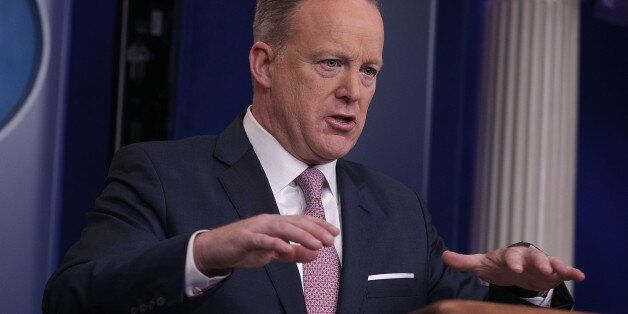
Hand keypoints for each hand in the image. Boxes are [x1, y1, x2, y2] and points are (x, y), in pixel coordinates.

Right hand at [193, 214, 338, 275]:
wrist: (214, 249)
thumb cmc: (244, 248)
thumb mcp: (273, 253)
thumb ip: (293, 253)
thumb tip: (315, 254)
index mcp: (276, 223)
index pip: (302, 221)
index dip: (319, 225)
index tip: (334, 232)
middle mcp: (269, 221)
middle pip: (296, 222)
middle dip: (315, 230)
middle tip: (330, 240)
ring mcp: (257, 228)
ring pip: (283, 228)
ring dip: (302, 236)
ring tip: (317, 244)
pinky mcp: (246, 238)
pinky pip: (263, 240)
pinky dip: (276, 243)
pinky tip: (288, 249)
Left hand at [442, 246, 584, 291]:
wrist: (513, 268)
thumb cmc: (497, 265)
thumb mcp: (481, 264)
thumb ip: (464, 261)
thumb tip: (443, 256)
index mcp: (509, 255)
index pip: (510, 255)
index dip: (512, 260)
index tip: (513, 267)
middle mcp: (526, 257)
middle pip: (534, 256)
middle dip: (539, 262)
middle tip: (544, 269)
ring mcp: (541, 264)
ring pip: (550, 262)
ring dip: (556, 266)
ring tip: (564, 272)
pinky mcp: (552, 273)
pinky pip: (563, 270)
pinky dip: (571, 271)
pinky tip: (581, 276)